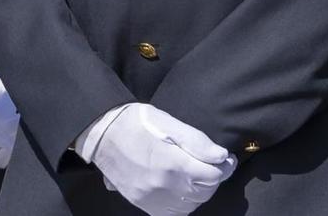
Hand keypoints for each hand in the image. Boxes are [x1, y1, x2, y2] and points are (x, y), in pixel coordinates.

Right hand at [87, 103, 235, 215]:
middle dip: (213, 178)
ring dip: (200, 191)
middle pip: (205, 192)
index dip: (225, 166)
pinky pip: (174, 213)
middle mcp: (164, 186)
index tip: (226, 159)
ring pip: (192, 205)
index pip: (214, 175)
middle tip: (210, 164)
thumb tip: (221, 156)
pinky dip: (184, 203)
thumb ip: (196, 140)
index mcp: (172, 163)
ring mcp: (153, 198)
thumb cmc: (135, 122)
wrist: (101, 133)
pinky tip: (180, 188)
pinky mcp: (144, 204)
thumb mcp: (167, 121)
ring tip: (194, 174)